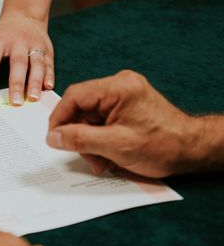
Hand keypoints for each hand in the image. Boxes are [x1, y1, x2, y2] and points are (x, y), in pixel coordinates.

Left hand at [0, 13, 53, 104]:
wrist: (24, 17)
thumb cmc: (0, 34)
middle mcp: (18, 41)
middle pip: (18, 63)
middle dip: (16, 83)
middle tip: (15, 102)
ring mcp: (34, 45)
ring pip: (37, 64)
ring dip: (35, 82)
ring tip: (33, 98)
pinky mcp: (47, 49)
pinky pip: (49, 63)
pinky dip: (49, 75)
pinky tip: (48, 87)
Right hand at [46, 70, 201, 177]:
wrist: (193, 150)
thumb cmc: (162, 146)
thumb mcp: (115, 146)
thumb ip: (80, 139)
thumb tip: (52, 137)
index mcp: (118, 87)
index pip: (75, 96)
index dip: (60, 118)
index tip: (54, 138)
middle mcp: (120, 84)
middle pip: (82, 107)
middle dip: (79, 134)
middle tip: (84, 156)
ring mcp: (124, 93)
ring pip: (91, 115)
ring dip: (90, 139)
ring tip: (100, 161)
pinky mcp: (127, 104)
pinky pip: (102, 118)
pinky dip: (100, 137)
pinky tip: (107, 154)